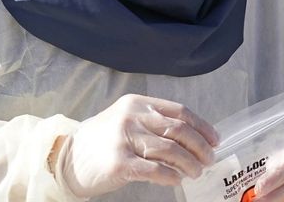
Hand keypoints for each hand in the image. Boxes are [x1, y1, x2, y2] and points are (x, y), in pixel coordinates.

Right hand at [54, 94, 218, 197]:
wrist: (68, 159)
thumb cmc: (102, 142)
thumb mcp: (125, 121)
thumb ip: (153, 123)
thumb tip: (192, 139)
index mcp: (136, 103)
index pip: (178, 111)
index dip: (201, 126)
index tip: (215, 140)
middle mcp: (130, 116)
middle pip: (178, 130)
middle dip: (199, 147)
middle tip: (209, 160)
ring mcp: (123, 138)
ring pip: (170, 150)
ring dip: (189, 164)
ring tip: (195, 172)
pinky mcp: (118, 162)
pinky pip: (154, 169)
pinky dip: (170, 176)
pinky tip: (177, 180)